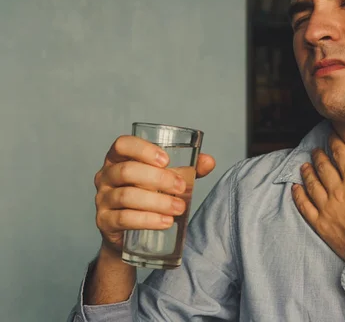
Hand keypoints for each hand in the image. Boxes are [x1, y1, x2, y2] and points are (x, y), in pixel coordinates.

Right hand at [93, 135, 215, 255]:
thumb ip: (189, 169)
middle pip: (127, 171)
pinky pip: (124, 219)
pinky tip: (166, 221)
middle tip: (181, 188)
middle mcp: (105, 176)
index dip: (143, 149)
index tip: (166, 160)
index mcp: (119, 158)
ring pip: (127, 196)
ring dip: (157, 202)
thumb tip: (209, 161)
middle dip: (158, 179)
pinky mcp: (104, 221)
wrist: (131, 233)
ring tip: (179, 208)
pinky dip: (147, 220)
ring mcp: (102, 199)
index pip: (122, 144)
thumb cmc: (149, 195)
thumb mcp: (167, 178)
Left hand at [292, 133, 344, 261]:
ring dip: (307, 172)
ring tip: (304, 165)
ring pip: (311, 184)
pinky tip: (295, 188)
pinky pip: (304, 206)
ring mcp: (327, 207)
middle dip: (319, 156)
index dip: (335, 143)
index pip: (341, 155)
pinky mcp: (320, 223)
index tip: (330, 137)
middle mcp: (338, 190)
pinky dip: (298, 195)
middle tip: (316, 150)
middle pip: (323, 167)